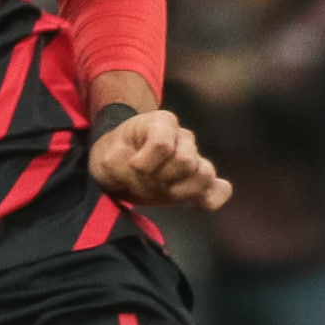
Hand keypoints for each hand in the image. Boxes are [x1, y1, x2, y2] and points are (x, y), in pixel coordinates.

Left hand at [90, 106, 232, 210]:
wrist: (122, 166)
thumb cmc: (116, 157)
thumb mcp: (104, 157)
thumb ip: (116, 163)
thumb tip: (136, 168)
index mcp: (161, 122)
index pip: (162, 145)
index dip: (144, 164)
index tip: (132, 167)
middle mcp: (184, 137)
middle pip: (186, 162)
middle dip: (161, 178)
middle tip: (145, 182)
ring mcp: (197, 159)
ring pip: (204, 176)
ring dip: (178, 191)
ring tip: (161, 191)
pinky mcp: (203, 182)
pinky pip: (221, 190)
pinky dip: (210, 199)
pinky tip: (194, 202)